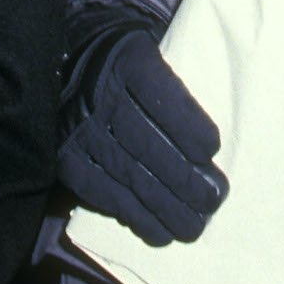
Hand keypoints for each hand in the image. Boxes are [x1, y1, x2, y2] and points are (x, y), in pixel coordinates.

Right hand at [58, 27, 226, 245]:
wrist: (72, 65)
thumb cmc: (131, 65)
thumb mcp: (156, 51)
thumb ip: (181, 83)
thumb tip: (214, 141)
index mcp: (128, 61)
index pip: (160, 96)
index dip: (188, 127)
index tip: (212, 150)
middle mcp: (99, 96)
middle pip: (147, 143)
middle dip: (186, 178)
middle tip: (215, 198)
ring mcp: (80, 132)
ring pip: (129, 176)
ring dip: (167, 207)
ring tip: (194, 226)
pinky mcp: (69, 163)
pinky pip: (106, 195)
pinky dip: (137, 217)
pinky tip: (161, 232)